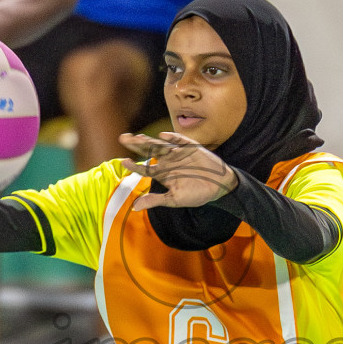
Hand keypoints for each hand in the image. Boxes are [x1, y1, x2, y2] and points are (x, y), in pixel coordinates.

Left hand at [120, 132, 238, 209]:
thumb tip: (135, 207)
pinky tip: (163, 136)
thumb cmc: (196, 194)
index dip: (134, 165)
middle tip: (123, 138)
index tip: (124, 162)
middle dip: (136, 144)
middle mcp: (167, 161)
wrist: (219, 186)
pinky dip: (172, 138)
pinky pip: (180, 141)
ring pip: (160, 144)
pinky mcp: (190, 147)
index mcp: (162, 174)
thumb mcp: (175, 199)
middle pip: (148, 151)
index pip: (144, 168)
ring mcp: (178, 153)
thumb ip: (156, 200)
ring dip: (150, 140)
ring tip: (138, 137)